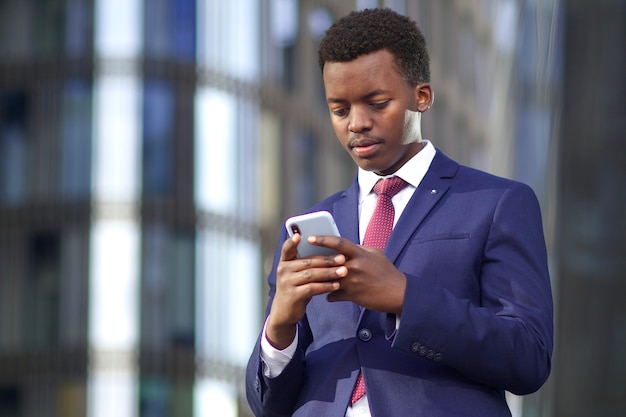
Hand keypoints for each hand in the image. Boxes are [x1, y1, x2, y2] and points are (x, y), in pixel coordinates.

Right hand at [266, 233, 346, 349]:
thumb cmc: (297, 288)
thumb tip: (332, 253)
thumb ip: (308, 264)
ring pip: (311, 274)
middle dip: (327, 259)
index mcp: (285, 262)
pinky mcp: (293, 295)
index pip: (287, 249)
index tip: (300, 235)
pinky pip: (312, 288)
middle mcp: (283, 270)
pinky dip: (326, 286)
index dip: (292, 242)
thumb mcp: (298, 274)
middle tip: (343, 258)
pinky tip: (337, 285)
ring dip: (329, 272)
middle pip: (308, 261)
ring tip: (344, 271)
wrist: (285, 312)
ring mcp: (286, 283)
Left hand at [308, 235, 406, 314]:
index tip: (310, 238)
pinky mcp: (352, 295)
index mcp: (359, 254)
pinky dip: (329, 295)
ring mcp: (352, 281)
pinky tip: (326, 295)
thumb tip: (346, 246)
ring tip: (310, 279)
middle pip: (328, 262)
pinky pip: (334, 295)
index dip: (323, 239)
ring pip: (328, 279)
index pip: (338, 243)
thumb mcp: (376, 254)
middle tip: (302, 260)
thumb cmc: (387, 272)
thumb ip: (359, 249)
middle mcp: (354, 266)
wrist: (398, 293)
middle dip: (314, 261)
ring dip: (319, 279)